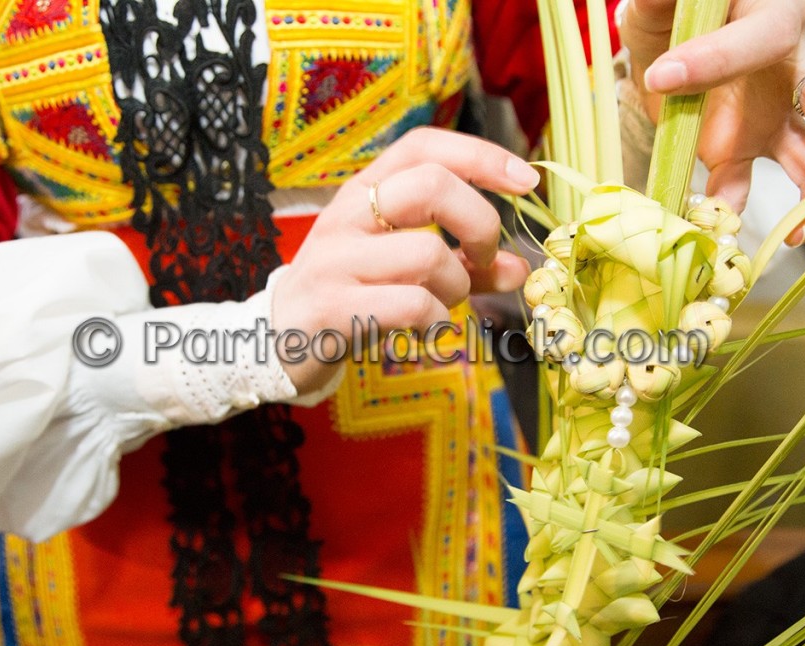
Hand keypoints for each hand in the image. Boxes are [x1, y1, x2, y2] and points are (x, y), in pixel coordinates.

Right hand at [272, 127, 537, 392]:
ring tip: (443, 304)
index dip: (481, 156)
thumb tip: (520, 268)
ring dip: (457, 287)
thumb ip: (464, 264)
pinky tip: (426, 328)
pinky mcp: (334, 306)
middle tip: (484, 259)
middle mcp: (348, 214)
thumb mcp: (406, 268)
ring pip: (428, 254)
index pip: (424, 147)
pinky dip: (437, 320)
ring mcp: (336, 259)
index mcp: (365, 190)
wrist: (279, 340)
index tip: (526, 181)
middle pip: (432, 186)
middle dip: (479, 224)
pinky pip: (413, 304)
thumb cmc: (352, 293)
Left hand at [620, 0, 804, 244]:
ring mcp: (769, 118)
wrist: (661, 40)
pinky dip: (732, 210)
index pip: (767, 35)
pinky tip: (717, 228)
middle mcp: (788, 73)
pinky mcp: (738, 150)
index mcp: (774, 19)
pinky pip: (746, 185)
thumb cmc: (674, 9)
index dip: (720, 56)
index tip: (662, 75)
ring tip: (796, 233)